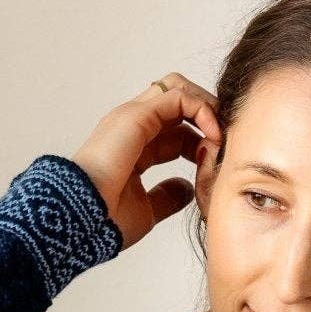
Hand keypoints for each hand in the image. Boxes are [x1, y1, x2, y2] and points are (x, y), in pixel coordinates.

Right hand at [70, 72, 222, 251]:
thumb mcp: (147, 210)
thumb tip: (186, 189)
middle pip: (179, 103)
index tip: (217, 162)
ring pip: (180, 90)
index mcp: (134, 147)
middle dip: (208, 117)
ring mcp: (132, 117)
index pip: (176, 130)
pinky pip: (180, 98)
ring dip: (208, 109)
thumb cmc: (106, 221)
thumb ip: (166, 196)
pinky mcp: (137, 115)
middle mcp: (132, 127)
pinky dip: (203, 110)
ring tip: (221, 136)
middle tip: (225, 142)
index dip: (202, 141)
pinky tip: (213, 135)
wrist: (85, 221)